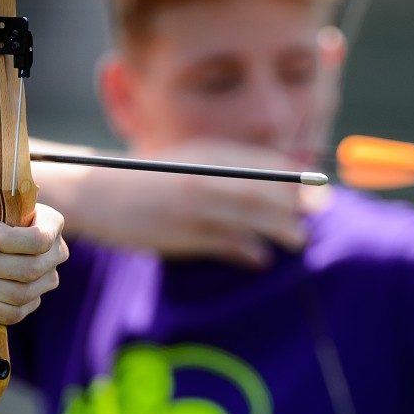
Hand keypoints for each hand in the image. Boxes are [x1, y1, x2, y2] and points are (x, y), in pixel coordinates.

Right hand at [54, 139, 313, 268]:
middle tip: (317, 216)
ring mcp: (194, 207)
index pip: (264, 163)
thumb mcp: (188, 163)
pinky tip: (261, 259)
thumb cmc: (147, 179)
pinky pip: (226, 244)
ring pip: (251, 218)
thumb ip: (225, 170)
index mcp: (207, 155)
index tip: (317, 189)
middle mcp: (204, 177)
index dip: (294, 177)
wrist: (95, 193)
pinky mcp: (183, 235)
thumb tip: (270, 182)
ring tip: (297, 240)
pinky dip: (249, 251)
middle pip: (264, 191)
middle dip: (295, 204)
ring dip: (280, 229)